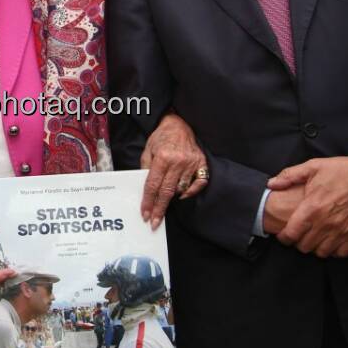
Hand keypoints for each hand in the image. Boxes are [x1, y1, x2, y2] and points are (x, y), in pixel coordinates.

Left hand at [139, 113, 208, 227]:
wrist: (178, 124)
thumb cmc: (161, 137)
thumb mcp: (148, 150)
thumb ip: (146, 169)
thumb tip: (145, 190)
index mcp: (163, 157)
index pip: (153, 185)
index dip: (148, 202)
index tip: (145, 214)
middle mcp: (178, 161)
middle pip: (167, 192)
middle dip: (159, 209)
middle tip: (154, 223)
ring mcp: (192, 163)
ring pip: (182, 189)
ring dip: (173, 199)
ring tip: (163, 205)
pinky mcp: (202, 163)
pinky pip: (200, 183)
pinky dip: (192, 191)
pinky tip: (182, 195)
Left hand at [268, 148, 347, 256]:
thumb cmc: (343, 169)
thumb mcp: (313, 166)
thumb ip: (290, 176)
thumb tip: (271, 184)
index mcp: (312, 208)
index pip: (291, 234)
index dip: (284, 237)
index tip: (283, 235)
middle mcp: (326, 223)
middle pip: (304, 246)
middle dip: (298, 242)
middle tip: (299, 236)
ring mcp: (342, 230)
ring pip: (322, 252)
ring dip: (316, 247)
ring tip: (314, 239)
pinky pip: (341, 253)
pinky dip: (334, 250)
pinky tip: (331, 241)